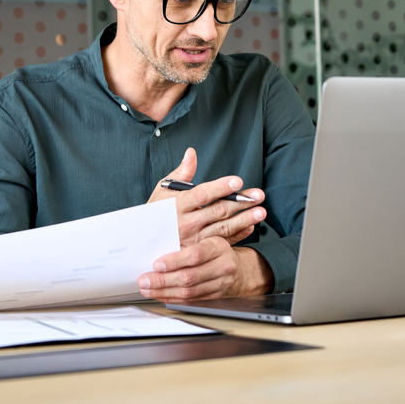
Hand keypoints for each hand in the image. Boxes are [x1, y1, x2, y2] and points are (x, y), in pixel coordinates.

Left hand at [138, 238, 273, 302]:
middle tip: (145, 280)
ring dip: (165, 291)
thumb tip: (157, 247)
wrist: (239, 268)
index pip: (195, 255)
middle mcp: (223, 266)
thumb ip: (187, 243)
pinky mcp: (216, 297)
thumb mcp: (208, 239)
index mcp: (218, 246)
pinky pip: (191, 300)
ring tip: (148, 289)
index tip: (156, 264)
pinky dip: (173, 298)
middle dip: (163, 280)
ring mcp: (221, 283)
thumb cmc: (216, 251)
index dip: (174, 261)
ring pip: (189, 292)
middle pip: (190, 276)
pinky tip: (161, 295)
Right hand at [148, 147, 265, 247]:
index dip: (220, 187)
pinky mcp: (199, 250)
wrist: (143, 245)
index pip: (202, 194)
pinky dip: (238, 236)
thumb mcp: (162, 191)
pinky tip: (251, 227)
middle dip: (240, 202)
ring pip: (223, 228)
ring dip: (244, 220)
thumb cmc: (155, 213)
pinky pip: (221, 243)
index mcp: (177, 204)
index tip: (238, 181)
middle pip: (217, 211)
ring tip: (261, 211)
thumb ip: (181, 172)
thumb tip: (192, 152)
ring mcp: (193, 239)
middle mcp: (186, 222)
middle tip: (259, 195)